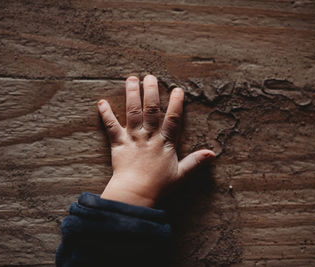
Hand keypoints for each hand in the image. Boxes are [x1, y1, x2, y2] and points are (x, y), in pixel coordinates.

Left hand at [98, 75, 215, 206]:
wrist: (136, 194)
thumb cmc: (159, 186)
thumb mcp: (181, 175)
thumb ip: (196, 162)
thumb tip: (213, 154)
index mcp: (165, 143)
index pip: (173, 119)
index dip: (176, 104)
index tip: (177, 90)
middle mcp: (149, 137)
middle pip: (151, 110)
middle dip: (151, 92)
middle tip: (150, 77)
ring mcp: (133, 139)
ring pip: (133, 113)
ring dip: (132, 95)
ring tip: (131, 79)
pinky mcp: (118, 144)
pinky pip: (111, 126)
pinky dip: (106, 114)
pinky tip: (101, 102)